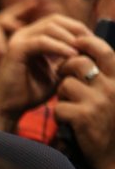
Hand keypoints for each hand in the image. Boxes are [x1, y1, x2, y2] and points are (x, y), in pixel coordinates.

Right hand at [0, 14, 88, 132]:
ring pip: (49, 27)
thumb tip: (88, 52)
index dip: (77, 28)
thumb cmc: (29, 94)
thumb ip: (67, 61)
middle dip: (76, 29)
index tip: (92, 42)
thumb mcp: (55, 75)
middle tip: (90, 43)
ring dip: (68, 37)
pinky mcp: (15, 49)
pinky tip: (71, 54)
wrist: (7, 108)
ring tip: (81, 50)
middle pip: (55, 19)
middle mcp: (24, 34)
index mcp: (32, 37)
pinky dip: (58, 47)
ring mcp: (18, 39)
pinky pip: (41, 41)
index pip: (58, 22)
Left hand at [55, 32, 114, 168]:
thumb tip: (85, 55)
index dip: (87, 42)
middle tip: (61, 75)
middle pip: (79, 63)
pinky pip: (59, 106)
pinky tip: (66, 121)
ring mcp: (97, 102)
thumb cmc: (112, 126)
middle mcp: (111, 87)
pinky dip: (59, 114)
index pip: (104, 50)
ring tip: (68, 104)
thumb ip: (107, 78)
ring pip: (65, 85)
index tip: (76, 42)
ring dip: (61, 94)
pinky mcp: (83, 117)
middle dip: (65, 67)